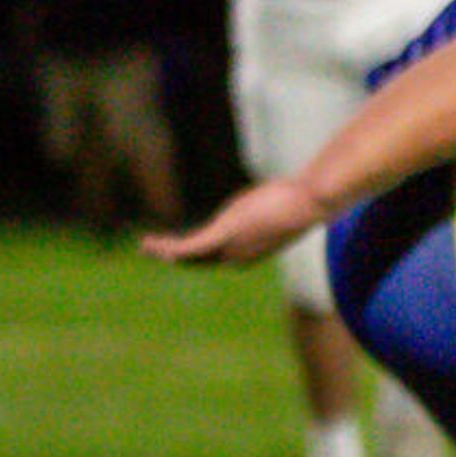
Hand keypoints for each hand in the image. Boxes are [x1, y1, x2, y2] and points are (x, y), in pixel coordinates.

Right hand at [144, 174, 327, 266]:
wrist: (310, 202)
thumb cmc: (302, 200)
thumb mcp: (280, 207)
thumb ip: (271, 209)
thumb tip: (283, 195)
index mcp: (250, 252)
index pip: (219, 257)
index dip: (200, 255)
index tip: (184, 249)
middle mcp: (238, 257)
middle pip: (199, 262)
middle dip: (177, 258)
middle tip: (159, 252)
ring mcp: (230, 248)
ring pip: (188, 256)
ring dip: (164, 252)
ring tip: (145, 246)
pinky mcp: (223, 235)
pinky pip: (187, 248)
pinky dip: (166, 248)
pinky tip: (150, 245)